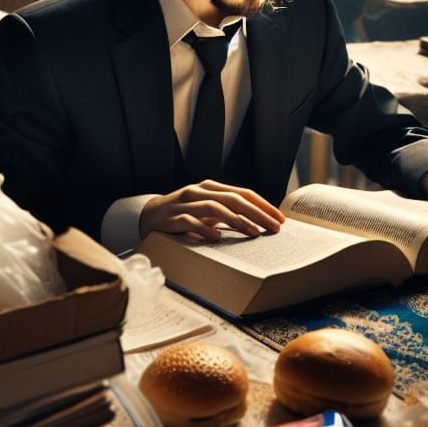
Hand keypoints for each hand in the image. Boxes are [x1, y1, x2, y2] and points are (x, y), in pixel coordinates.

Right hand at [140, 180, 284, 241]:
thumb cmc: (185, 214)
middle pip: (233, 199)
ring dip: (236, 221)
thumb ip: (228, 212)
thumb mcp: (208, 209)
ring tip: (253, 232)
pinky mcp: (171, 218)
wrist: (147, 216)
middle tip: (273, 227)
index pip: (243, 193)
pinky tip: (216, 238)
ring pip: (215, 208)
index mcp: (211, 187)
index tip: (280, 219)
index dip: (263, 205)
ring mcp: (184, 204)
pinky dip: (204, 229)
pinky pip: (190, 222)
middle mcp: (199, 192)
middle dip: (257, 213)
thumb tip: (260, 224)